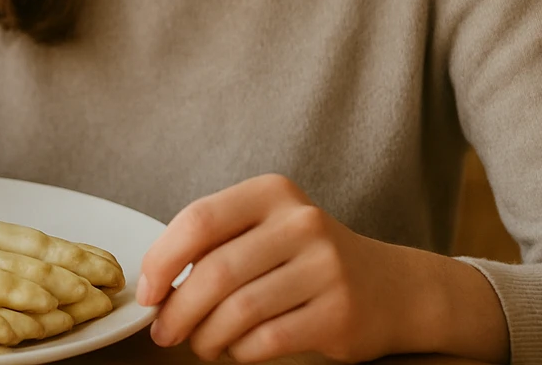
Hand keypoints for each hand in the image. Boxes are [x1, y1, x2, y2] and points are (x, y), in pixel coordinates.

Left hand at [137, 174, 509, 363]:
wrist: (393, 288)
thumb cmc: (307, 259)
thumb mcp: (268, 229)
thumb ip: (217, 243)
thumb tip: (155, 284)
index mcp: (272, 193)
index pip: (199, 220)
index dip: (162, 259)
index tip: (147, 292)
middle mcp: (301, 223)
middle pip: (216, 272)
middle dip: (179, 309)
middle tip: (164, 332)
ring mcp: (325, 267)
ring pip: (240, 311)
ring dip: (207, 336)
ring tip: (200, 343)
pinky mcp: (339, 312)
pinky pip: (268, 340)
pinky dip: (241, 351)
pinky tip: (237, 350)